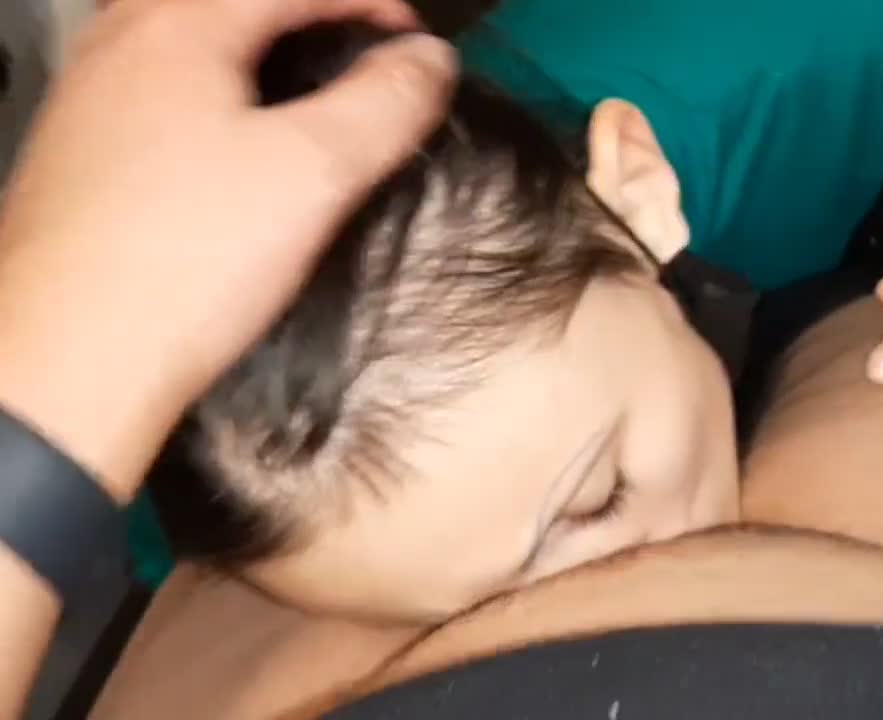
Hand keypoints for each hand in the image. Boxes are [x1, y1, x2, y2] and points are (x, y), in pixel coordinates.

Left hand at [0, 0, 455, 493]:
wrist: (70, 363)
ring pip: (182, 40)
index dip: (367, 5)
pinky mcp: (73, 155)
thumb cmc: (195, 256)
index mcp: (178, 29)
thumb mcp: (314, 173)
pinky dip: (209, 89)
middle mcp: (118, 44)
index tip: (418, 46)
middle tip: (357, 54)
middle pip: (229, 5)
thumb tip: (430, 61)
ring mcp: (85, 98)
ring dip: (252, 49)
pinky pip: (153, 87)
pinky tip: (227, 142)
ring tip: (303, 89)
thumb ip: (384, 104)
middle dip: (303, 18)